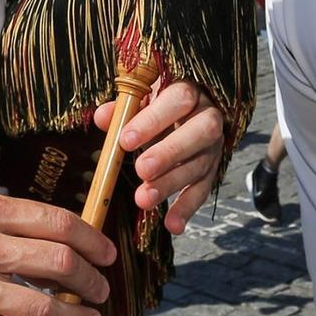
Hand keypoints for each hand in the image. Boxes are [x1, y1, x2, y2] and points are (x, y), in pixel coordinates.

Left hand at [94, 77, 226, 231]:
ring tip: (144, 199)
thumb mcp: (139, 99)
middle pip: (199, 132)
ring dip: (172, 184)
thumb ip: (122, 108)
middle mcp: (208, 117)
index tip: (126, 140)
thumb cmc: (156, 104)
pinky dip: (187, 209)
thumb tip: (103, 118)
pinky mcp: (212, 170)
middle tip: (142, 170)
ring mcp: (212, 146)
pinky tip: (172, 225)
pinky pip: (203, 190)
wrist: (185, 112)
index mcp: (189, 91)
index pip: (178, 99)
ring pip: (199, 165)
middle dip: (170, 152)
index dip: (153, 120)